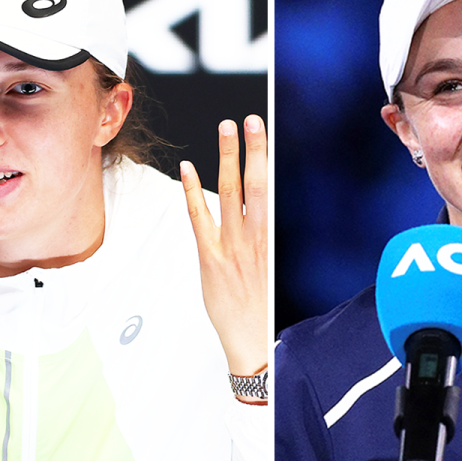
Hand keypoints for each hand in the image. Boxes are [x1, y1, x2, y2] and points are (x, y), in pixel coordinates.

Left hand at [180, 115, 267, 379]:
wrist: (255, 340)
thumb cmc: (264, 306)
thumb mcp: (273, 266)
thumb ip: (263, 236)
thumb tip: (258, 210)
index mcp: (272, 237)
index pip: (271, 188)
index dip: (266, 157)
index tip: (265, 131)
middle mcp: (255, 236)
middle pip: (257, 183)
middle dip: (253, 149)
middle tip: (251, 120)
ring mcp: (232, 245)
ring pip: (231, 193)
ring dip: (227, 159)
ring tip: (227, 130)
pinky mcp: (210, 258)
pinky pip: (201, 218)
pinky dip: (193, 192)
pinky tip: (188, 169)